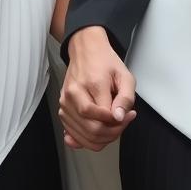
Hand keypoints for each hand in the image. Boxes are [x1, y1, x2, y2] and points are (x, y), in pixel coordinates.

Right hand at [59, 26, 136, 151]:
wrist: (85, 51)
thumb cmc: (105, 62)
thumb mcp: (125, 75)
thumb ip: (126, 98)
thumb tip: (119, 118)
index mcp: (92, 84)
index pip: (104, 118)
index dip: (120, 123)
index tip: (128, 116)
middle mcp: (74, 95)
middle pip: (92, 130)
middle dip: (111, 133)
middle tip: (121, 122)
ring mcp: (65, 103)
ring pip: (82, 136)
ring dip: (101, 138)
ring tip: (112, 125)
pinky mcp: (62, 109)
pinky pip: (73, 134)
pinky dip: (86, 139)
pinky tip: (97, 132)